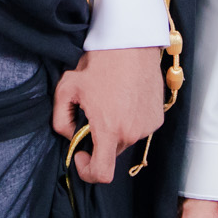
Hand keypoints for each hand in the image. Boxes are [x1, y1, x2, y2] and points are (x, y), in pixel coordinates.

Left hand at [50, 45, 164, 183]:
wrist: (131, 44)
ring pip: (125, 139)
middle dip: (99, 140)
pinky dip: (130, 120)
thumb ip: (60, 119)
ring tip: (111, 101)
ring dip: (116, 129)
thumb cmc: (99, 63)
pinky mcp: (157, 118)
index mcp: (109, 129)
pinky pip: (139, 128)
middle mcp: (131, 133)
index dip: (88, 171)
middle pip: (111, 153)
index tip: (81, 154)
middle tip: (94, 113)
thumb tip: (69, 135)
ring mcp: (147, 127)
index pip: (102, 173)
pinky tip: (125, 98)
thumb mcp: (67, 88)